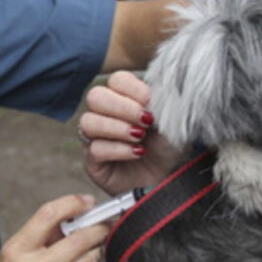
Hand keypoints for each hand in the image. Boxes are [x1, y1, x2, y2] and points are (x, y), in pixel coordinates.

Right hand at [0, 194, 108, 261]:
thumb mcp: (10, 258)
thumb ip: (38, 238)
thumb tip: (70, 218)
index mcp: (16, 250)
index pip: (49, 214)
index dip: (73, 203)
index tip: (86, 202)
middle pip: (80, 237)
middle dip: (99, 228)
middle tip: (105, 226)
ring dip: (99, 255)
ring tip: (97, 253)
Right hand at [79, 71, 183, 195]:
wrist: (170, 181)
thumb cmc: (170, 150)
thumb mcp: (173, 122)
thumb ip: (161, 103)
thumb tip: (151, 94)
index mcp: (125, 99)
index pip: (116, 80)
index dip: (133, 89)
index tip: (152, 104)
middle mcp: (106, 115)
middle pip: (95, 96)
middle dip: (123, 108)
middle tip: (146, 122)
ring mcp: (96, 138)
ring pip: (89, 122)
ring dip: (118, 128)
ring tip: (140, 138)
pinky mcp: (93, 161)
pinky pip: (95, 149)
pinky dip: (119, 149)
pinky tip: (137, 153)